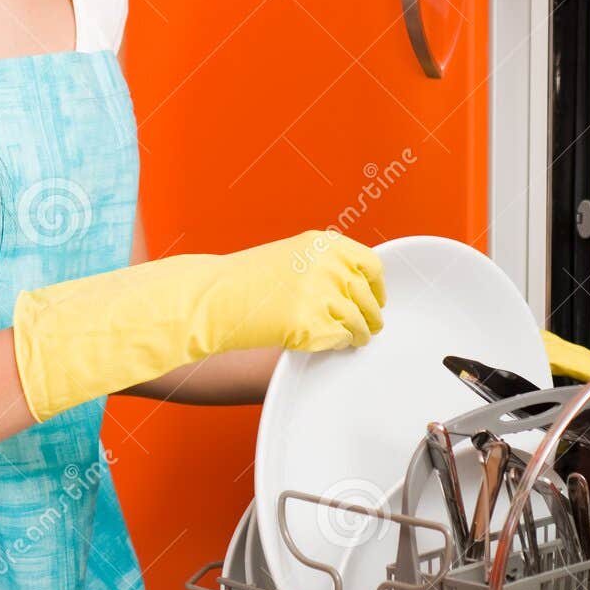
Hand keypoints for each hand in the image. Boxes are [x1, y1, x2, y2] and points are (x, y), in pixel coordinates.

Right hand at [193, 228, 384, 354]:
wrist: (212, 296)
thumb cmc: (245, 279)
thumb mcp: (292, 255)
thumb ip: (325, 265)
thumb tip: (356, 287)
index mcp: (324, 245)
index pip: (371, 265)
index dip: (377, 287)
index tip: (376, 299)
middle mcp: (327, 266)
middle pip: (368, 297)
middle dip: (372, 316)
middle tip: (371, 326)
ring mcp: (320, 296)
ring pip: (358, 322)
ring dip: (360, 334)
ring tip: (355, 339)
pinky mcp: (310, 325)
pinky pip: (339, 339)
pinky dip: (339, 344)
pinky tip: (331, 343)